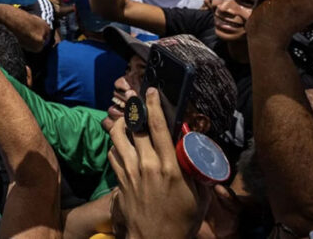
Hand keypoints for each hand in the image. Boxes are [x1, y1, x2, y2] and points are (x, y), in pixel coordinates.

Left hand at [108, 87, 209, 238]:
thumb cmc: (182, 220)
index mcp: (169, 167)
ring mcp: (130, 172)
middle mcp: (147, 165)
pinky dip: (116, 144)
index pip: (158, 127)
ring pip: (118, 136)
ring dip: (120, 123)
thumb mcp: (199, 195)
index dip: (154, 105)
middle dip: (134, 107)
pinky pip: (113, 153)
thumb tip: (197, 152)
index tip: (152, 91)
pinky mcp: (119, 180)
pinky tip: (121, 142)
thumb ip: (198, 171)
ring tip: (126, 117)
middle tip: (134, 96)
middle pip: (135, 126)